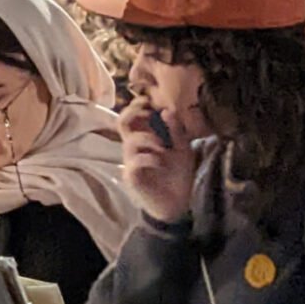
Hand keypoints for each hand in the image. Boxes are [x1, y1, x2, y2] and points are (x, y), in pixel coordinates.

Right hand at [119, 97, 196, 222]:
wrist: (179, 203)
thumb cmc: (179, 174)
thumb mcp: (183, 149)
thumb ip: (176, 131)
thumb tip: (166, 110)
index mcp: (146, 138)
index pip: (133, 116)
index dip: (137, 105)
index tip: (149, 100)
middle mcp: (134, 148)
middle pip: (121, 123)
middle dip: (133, 114)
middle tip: (149, 115)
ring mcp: (131, 163)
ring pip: (130, 143)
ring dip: (149, 140)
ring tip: (164, 148)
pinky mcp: (132, 178)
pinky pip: (135, 162)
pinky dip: (149, 159)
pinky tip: (160, 164)